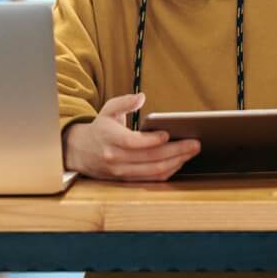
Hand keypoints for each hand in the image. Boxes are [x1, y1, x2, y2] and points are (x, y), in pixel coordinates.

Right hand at [63, 94, 200, 181]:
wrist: (81, 152)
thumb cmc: (100, 129)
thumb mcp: (108, 110)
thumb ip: (125, 101)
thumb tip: (141, 97)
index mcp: (109, 138)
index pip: (132, 142)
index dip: (151, 140)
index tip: (168, 134)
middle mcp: (115, 158)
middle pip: (150, 158)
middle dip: (176, 151)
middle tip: (194, 144)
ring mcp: (121, 172)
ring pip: (153, 171)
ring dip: (176, 162)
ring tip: (191, 152)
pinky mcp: (128, 180)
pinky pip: (152, 179)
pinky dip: (168, 171)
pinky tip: (180, 162)